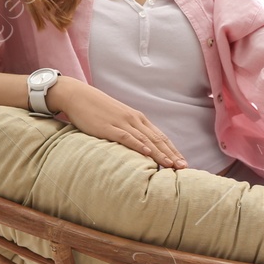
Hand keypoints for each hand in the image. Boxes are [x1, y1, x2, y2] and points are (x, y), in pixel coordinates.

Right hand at [50, 77, 187, 169]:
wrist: (79, 96)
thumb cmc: (99, 110)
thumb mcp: (119, 120)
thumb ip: (131, 132)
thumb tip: (141, 147)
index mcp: (138, 119)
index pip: (160, 137)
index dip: (173, 150)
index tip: (183, 163)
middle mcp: (134, 120)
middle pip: (157, 140)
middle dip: (171, 154)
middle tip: (184, 167)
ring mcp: (122, 123)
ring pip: (145, 140)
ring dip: (159, 153)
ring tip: (171, 165)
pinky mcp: (109, 127)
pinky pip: (126, 137)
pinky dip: (138, 145)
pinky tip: (147, 152)